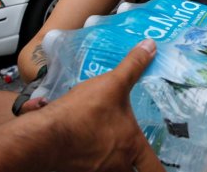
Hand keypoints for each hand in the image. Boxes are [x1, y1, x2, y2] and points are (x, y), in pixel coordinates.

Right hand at [39, 39, 162, 171]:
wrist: (43, 136)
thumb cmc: (81, 113)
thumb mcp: (112, 84)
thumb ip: (133, 66)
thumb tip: (151, 46)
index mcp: (130, 146)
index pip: (154, 169)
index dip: (161, 170)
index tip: (163, 168)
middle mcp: (115, 165)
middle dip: (131, 164)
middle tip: (132, 154)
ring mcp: (93, 171)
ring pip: (106, 170)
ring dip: (106, 161)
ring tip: (103, 145)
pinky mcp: (73, 170)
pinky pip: (83, 167)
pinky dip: (82, 159)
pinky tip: (77, 143)